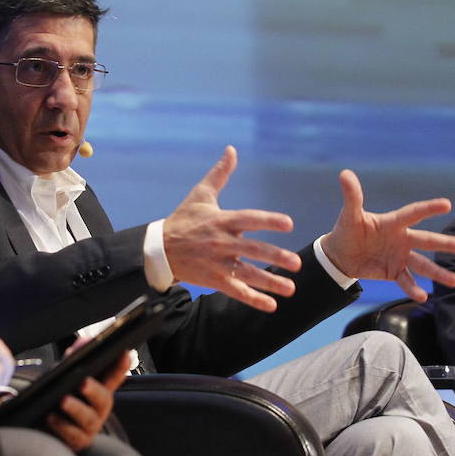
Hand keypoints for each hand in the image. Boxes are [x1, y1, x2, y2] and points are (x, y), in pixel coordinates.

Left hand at [45, 347, 133, 451]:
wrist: (45, 430)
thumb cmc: (59, 399)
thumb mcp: (65, 376)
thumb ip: (74, 358)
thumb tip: (84, 341)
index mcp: (99, 390)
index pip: (114, 376)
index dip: (121, 365)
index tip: (124, 353)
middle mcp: (99, 409)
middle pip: (104, 399)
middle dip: (94, 390)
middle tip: (83, 382)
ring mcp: (91, 427)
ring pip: (89, 419)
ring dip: (76, 408)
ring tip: (63, 400)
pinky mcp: (79, 441)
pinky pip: (73, 435)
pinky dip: (62, 425)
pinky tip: (51, 417)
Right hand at [164, 145, 302, 312]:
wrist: (159, 250)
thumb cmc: (183, 219)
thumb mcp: (200, 195)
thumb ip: (220, 174)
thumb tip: (231, 150)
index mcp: (221, 220)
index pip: (249, 219)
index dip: (269, 221)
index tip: (289, 223)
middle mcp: (221, 242)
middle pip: (252, 250)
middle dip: (275, 257)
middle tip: (295, 263)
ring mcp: (218, 263)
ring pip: (247, 274)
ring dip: (270, 282)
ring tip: (291, 289)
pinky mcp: (213, 280)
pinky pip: (237, 291)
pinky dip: (253, 299)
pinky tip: (272, 305)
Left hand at [319, 170, 454, 301]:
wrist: (340, 255)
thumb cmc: (347, 230)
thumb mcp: (349, 215)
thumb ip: (352, 196)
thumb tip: (345, 173)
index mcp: (393, 223)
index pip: (414, 213)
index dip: (429, 208)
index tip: (447, 204)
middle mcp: (402, 239)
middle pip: (427, 240)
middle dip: (447, 244)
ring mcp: (400, 256)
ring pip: (423, 264)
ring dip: (438, 273)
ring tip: (454, 281)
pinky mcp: (394, 272)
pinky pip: (406, 281)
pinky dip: (414, 289)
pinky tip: (423, 296)